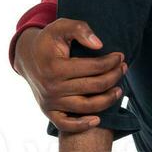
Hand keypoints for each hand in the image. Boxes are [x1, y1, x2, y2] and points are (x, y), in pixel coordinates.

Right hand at [13, 19, 125, 133]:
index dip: (112, 62)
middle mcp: (52, 87)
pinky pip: (66, 125)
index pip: (94, 67)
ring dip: (108, 100)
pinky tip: (98, 120)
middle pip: (94, 86)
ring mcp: (50, 102)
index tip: (120, 56)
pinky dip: (82, 125)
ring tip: (120, 90)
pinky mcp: (48, 111)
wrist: (27, 57)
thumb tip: (100, 45)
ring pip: (87, 107)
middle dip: (114, 76)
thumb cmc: (49, 41)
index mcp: (55, 67)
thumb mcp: (61, 27)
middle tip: (123, 68)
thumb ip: (80, 29)